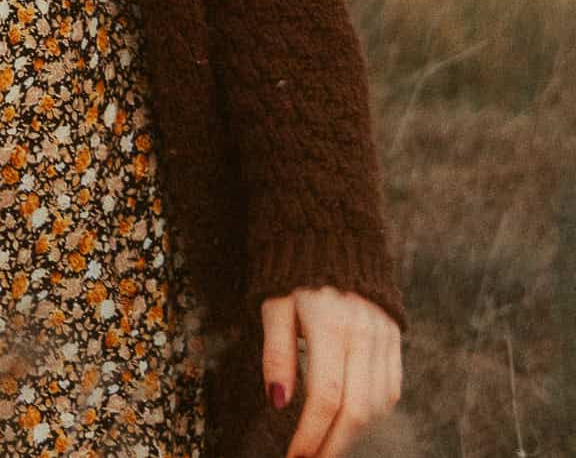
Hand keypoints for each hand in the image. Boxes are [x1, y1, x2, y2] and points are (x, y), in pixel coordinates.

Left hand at [261, 286, 401, 457]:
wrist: (333, 232)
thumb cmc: (293, 270)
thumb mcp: (273, 303)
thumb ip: (277, 352)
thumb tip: (278, 400)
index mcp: (331, 326)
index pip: (325, 397)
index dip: (310, 433)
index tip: (293, 455)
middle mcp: (365, 336)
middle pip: (357, 410)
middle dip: (333, 445)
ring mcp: (385, 339)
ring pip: (379, 405)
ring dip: (353, 434)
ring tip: (325, 446)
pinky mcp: (395, 339)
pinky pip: (391, 389)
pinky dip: (372, 414)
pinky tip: (349, 423)